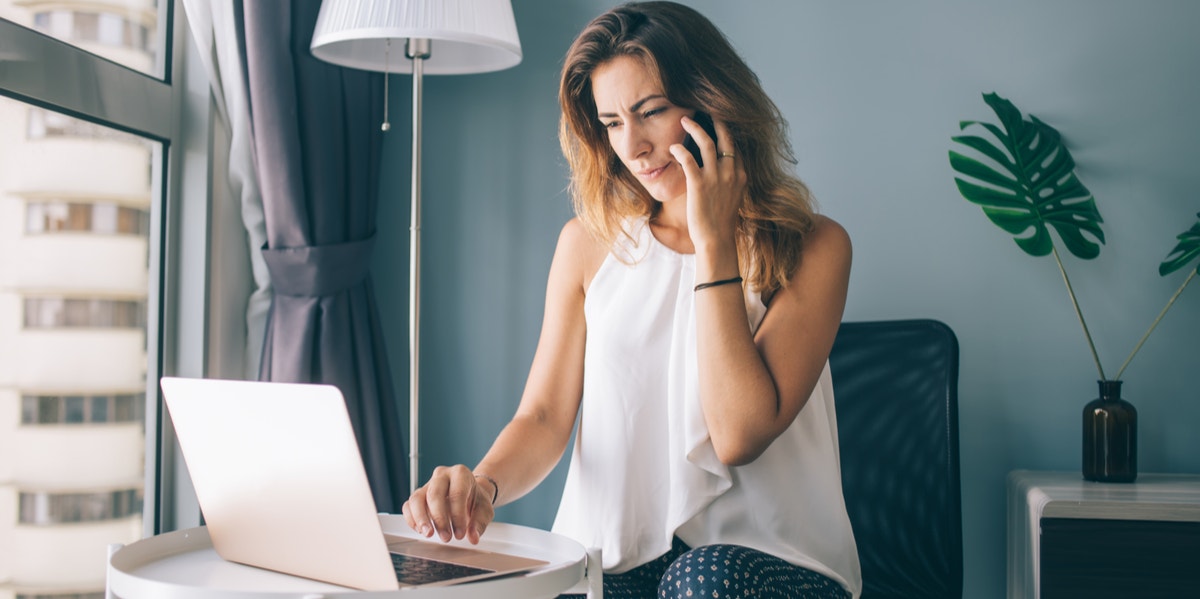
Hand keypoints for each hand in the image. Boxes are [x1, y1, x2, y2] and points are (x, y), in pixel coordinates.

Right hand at [402, 464, 494, 543]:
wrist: (470, 495)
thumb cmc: (476, 500)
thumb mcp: (485, 510)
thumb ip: (479, 523)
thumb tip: (473, 537)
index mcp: (460, 474)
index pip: (457, 493)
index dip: (457, 516)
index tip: (460, 533)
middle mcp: (441, 476)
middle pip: (434, 495)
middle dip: (439, 519)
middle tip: (446, 537)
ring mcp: (427, 485)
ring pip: (416, 499)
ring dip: (421, 519)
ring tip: (428, 534)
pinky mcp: (418, 496)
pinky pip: (408, 506)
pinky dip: (411, 519)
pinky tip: (421, 530)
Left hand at [670, 115, 746, 250]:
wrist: (717, 240)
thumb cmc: (721, 223)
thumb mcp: (731, 197)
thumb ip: (728, 181)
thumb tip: (718, 172)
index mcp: (740, 175)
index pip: (734, 145)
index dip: (725, 131)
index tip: (715, 121)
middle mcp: (731, 172)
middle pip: (726, 137)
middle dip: (715, 120)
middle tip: (704, 109)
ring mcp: (716, 178)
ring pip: (707, 142)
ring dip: (695, 128)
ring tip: (684, 120)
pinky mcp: (699, 185)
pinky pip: (689, 159)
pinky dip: (679, 150)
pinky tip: (672, 147)